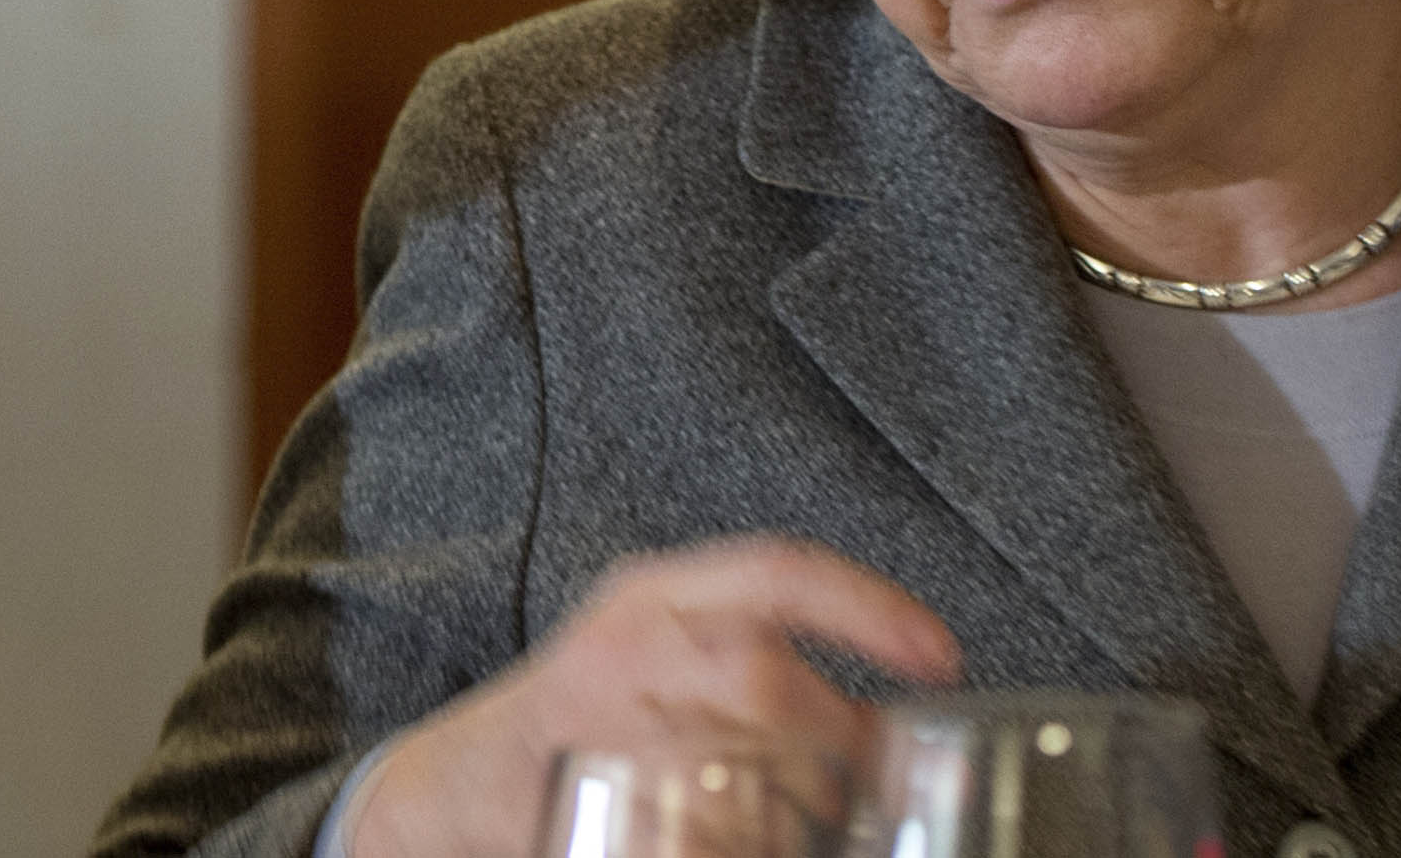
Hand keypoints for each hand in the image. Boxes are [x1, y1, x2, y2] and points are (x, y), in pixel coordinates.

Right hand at [344, 537, 960, 857]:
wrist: (460, 786)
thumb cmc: (587, 722)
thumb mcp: (662, 657)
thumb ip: (761, 673)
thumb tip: (890, 738)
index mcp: (655, 594)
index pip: (776, 569)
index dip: (867, 606)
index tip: (941, 656)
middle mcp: (627, 641)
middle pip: (761, 674)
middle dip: (832, 735)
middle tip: (865, 776)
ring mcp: (602, 714)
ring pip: (738, 757)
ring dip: (792, 805)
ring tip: (796, 817)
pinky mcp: (587, 784)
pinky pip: (700, 823)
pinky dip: (742, 836)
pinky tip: (744, 833)